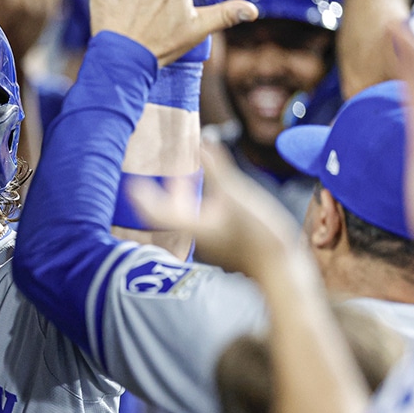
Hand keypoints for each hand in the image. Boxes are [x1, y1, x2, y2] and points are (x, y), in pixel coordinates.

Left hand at [127, 141, 302, 277]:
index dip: (142, 197)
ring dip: (182, 196)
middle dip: (164, 192)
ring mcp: (212, 241)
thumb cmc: (259, 236)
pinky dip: (200, 203)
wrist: (282, 270)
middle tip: (156, 175)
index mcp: (192, 225)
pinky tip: (212, 195)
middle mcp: (197, 235)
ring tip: (185, 177)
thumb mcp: (237, 195)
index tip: (131, 183)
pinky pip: (204, 220)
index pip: (156, 211)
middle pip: (171, 212)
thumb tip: (202, 143)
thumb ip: (217, 169)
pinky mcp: (226, 243)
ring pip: (188, 215)